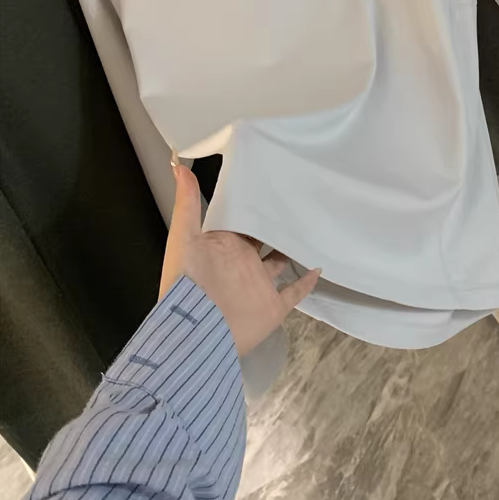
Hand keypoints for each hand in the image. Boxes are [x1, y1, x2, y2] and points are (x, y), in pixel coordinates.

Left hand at [159, 163, 319, 356]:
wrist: (197, 335)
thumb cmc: (187, 284)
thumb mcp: (184, 238)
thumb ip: (187, 203)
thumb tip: (178, 164)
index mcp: (223, 244)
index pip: (241, 218)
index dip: (253, 201)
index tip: (272, 178)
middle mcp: (243, 261)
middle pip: (264, 237)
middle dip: (277, 220)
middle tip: (300, 196)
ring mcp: (259, 284)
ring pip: (282, 261)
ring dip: (294, 247)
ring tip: (313, 226)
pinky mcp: (272, 306)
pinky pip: (295, 292)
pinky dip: (308, 281)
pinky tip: (320, 266)